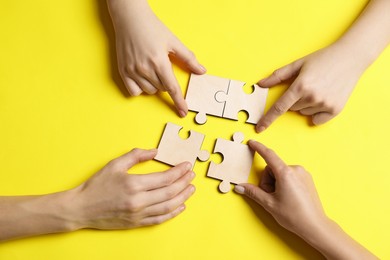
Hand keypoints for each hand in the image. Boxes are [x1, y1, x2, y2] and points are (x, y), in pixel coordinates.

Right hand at [71, 148, 194, 228]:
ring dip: (183, 197)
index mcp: (134, 184)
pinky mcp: (136, 223)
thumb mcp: (114, 164)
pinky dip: (172, 213)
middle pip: (170, 192)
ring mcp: (138, 214)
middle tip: (192, 175)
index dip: (179, 171)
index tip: (187, 166)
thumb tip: (155, 151)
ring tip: (191, 189)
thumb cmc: (97, 185)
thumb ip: (136, 155)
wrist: (81, 208)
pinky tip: (180, 206)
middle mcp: (139, 201)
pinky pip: (159, 219)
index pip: (165, 178)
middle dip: (184, 183)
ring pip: (168, 207)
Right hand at [107, 0, 205, 116]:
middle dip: (165, 82)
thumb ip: (188, 58)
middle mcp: (145, 69)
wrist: (130, 19)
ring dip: (154, 85)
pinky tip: (142, 77)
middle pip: (161, 89)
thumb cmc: (152, 28)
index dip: (179, 101)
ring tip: (151, 68)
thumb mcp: (173, 41)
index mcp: (159, 62)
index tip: (183, 112)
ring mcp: (132, 71)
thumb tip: (201, 71)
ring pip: (149, 91)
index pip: (172, 88)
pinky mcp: (123, 72)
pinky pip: (134, 92)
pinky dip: (140, 88)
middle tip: (162, 66)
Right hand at [234, 141, 325, 235]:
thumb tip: (239, 187)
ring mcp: (303, 173)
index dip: (259, 148)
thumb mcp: (269, 204)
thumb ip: (253, 192)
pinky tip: (289, 197)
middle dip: (268, 180)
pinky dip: (285, 183)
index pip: (269, 155)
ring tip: (281, 198)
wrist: (315, 226)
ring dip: (276, 182)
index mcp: (285, 173)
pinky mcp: (307, 178)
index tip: (252, 143)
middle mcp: (295, 170)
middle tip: (271, 196)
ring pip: (281, 172)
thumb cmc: (294, 216)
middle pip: (273, 168)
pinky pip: (290, 175)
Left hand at [255, 42, 366, 131]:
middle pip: (292, 109)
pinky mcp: (335, 110)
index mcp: (300, 86)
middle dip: (295, 99)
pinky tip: (324, 98)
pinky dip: (317, 113)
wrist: (350, 58)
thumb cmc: (322, 59)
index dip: (268, 119)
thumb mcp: (298, 64)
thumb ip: (277, 76)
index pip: (279, 108)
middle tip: (307, 85)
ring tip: (318, 89)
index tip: (260, 128)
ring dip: (306, 105)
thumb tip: (260, 84)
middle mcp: (312, 97)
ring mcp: (325, 104)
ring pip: (304, 113)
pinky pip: (317, 120)